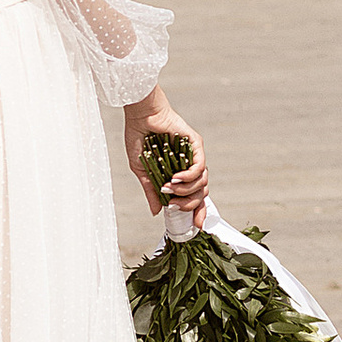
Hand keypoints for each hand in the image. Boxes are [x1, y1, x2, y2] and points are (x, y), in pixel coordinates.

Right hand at [126, 96, 211, 219]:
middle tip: (175, 206)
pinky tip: (176, 178)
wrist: (139, 116)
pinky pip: (200, 166)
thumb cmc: (139, 138)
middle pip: (202, 192)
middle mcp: (190, 165)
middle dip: (192, 204)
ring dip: (186, 189)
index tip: (195, 225)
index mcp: (179, 172)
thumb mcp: (142, 171)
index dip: (198, 211)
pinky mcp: (196, 144)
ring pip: (202, 182)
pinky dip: (189, 176)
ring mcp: (194, 154)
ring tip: (169, 187)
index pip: (195, 195)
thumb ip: (151, 191)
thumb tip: (156, 212)